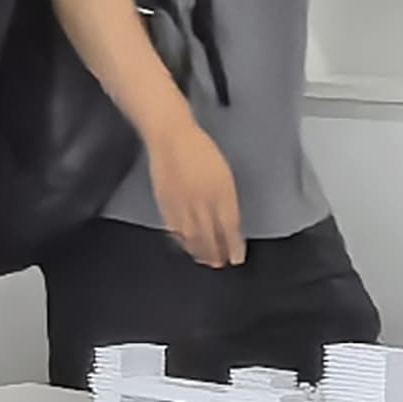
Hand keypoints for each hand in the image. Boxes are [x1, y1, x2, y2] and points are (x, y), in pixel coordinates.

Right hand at [146, 122, 244, 268]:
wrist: (171, 138)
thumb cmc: (199, 149)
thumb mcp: (223, 173)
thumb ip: (227, 199)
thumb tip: (229, 221)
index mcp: (221, 193)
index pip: (229, 227)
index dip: (233, 245)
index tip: (236, 258)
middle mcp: (202, 203)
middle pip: (210, 236)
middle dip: (216, 253)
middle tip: (220, 264)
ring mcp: (182, 205)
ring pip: (192, 236)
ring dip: (200, 251)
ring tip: (204, 260)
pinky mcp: (166, 204)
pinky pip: (175, 229)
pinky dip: (181, 241)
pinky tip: (185, 245)